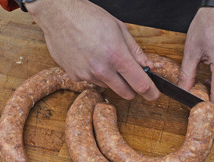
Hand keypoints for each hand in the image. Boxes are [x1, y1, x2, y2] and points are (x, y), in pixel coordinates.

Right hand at [25, 0, 158, 100]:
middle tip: (131, 78)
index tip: (153, 95)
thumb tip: (146, 66)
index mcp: (117, 55)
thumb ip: (135, 51)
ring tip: (102, 56)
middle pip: (126, 93)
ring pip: (108, 86)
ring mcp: (87, 75)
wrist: (59, 15)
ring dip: (110, 78)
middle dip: (132, 88)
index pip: (140, 84)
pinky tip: (88, 57)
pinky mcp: (74, 77)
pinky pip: (91, 81)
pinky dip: (94, 74)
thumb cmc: (89, 17)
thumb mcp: (119, 28)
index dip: (150, 92)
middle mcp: (102, 69)